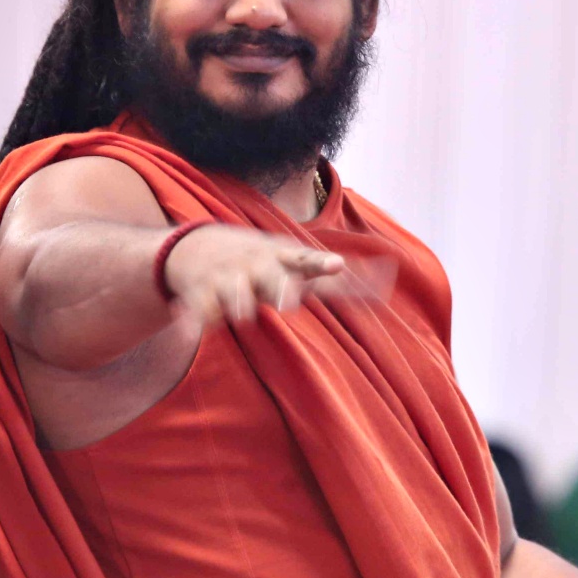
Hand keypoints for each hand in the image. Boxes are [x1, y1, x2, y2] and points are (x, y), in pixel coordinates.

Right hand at [162, 224, 344, 324]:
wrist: (200, 247)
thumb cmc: (267, 263)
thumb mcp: (301, 265)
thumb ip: (344, 282)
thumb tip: (388, 284)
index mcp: (284, 261)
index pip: (307, 261)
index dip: (322, 264)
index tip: (337, 264)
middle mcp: (257, 268)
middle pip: (270, 279)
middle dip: (279, 287)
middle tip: (288, 301)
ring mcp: (228, 281)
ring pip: (234, 294)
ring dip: (238, 303)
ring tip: (242, 313)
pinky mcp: (200, 298)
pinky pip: (198, 312)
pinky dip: (193, 321)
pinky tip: (188, 330)